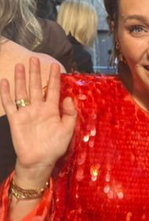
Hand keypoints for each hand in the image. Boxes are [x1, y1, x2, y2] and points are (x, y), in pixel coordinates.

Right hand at [0, 58, 76, 185]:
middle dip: (36, 73)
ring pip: (23, 91)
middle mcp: (38, 108)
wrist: (39, 161)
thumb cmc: (55, 147)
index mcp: (52, 110)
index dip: (53, 78)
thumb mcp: (68, 130)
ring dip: (22, 79)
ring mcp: (26, 113)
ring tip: (21, 65)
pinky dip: (6, 93)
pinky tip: (5, 82)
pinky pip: (10, 104)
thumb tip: (67, 98)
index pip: (53, 90)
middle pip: (36, 86)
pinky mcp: (16, 119)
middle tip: (34, 58)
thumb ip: (70, 114)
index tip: (54, 65)